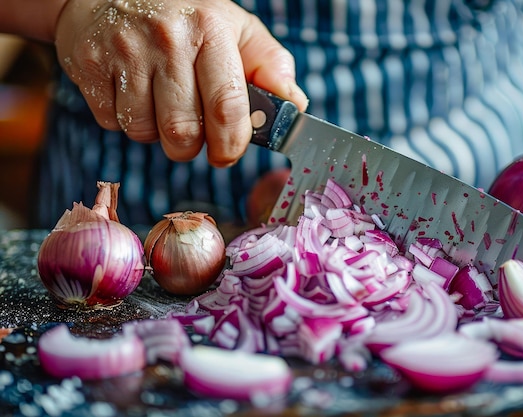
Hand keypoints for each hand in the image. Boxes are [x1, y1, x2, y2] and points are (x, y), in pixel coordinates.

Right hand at [54, 0, 307, 166]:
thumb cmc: (186, 18)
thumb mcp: (236, 29)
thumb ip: (270, 67)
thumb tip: (294, 107)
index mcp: (212, 31)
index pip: (227, 107)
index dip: (231, 144)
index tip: (228, 154)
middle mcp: (168, 39)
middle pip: (182, 132)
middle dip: (190, 148)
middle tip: (192, 134)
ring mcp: (125, 51)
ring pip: (144, 132)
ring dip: (156, 133)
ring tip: (160, 104)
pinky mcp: (89, 64)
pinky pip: (112, 122)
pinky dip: (125, 120)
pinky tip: (131, 93)